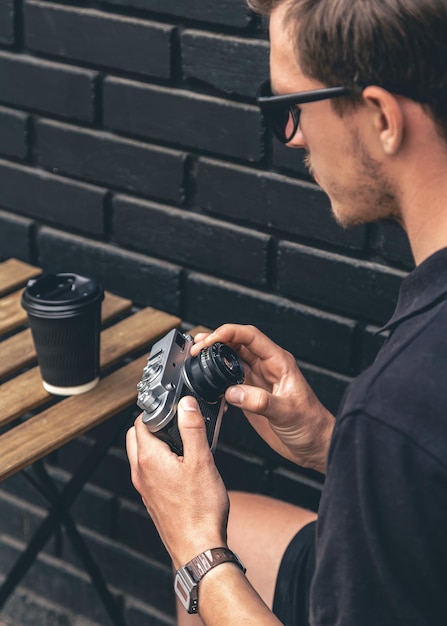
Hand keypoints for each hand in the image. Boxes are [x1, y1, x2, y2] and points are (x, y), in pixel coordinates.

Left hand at [126, 397, 229, 568]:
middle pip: (136, 436)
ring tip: (184, 444)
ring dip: (157, 443)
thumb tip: (185, 405)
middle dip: (153, 425)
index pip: (140, 421)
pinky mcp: (153, 498)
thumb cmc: (200, 511)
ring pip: (142, 454)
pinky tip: (184, 467)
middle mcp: (141, 472)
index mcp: (148, 459)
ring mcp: (145, 487)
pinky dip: (160, 461)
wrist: (199, 548)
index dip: (157, 411)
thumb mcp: (201, 460)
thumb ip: (192, 428)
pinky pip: (149, 471)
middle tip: (177, 424)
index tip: (175, 409)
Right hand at [192, 324, 333, 473]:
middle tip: (197, 347)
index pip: (250, 337)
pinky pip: (230, 379)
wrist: (314, 445)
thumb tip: (233, 392)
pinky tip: (207, 382)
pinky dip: (216, 377)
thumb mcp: (287, 412)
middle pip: (237, 343)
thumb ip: (260, 401)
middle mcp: (267, 367)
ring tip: (196, 357)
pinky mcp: (251, 394)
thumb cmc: (311, 425)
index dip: (229, 333)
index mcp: (279, 362)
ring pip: (232, 359)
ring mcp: (258, 380)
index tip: (211, 339)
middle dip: (215, 341)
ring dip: (213, 356)